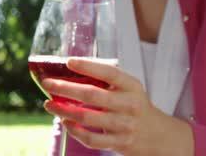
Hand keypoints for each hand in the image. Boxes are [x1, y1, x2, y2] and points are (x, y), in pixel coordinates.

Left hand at [41, 58, 192, 155]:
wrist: (158, 136)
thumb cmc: (134, 105)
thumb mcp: (128, 88)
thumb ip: (106, 80)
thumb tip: (69, 69)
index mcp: (131, 86)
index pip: (109, 72)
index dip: (88, 66)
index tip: (69, 62)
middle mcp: (129, 104)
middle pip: (92, 95)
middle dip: (65, 88)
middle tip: (47, 83)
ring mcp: (125, 125)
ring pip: (88, 118)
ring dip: (63, 110)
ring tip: (49, 104)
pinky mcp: (120, 143)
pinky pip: (92, 139)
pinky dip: (74, 131)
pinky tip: (65, 122)